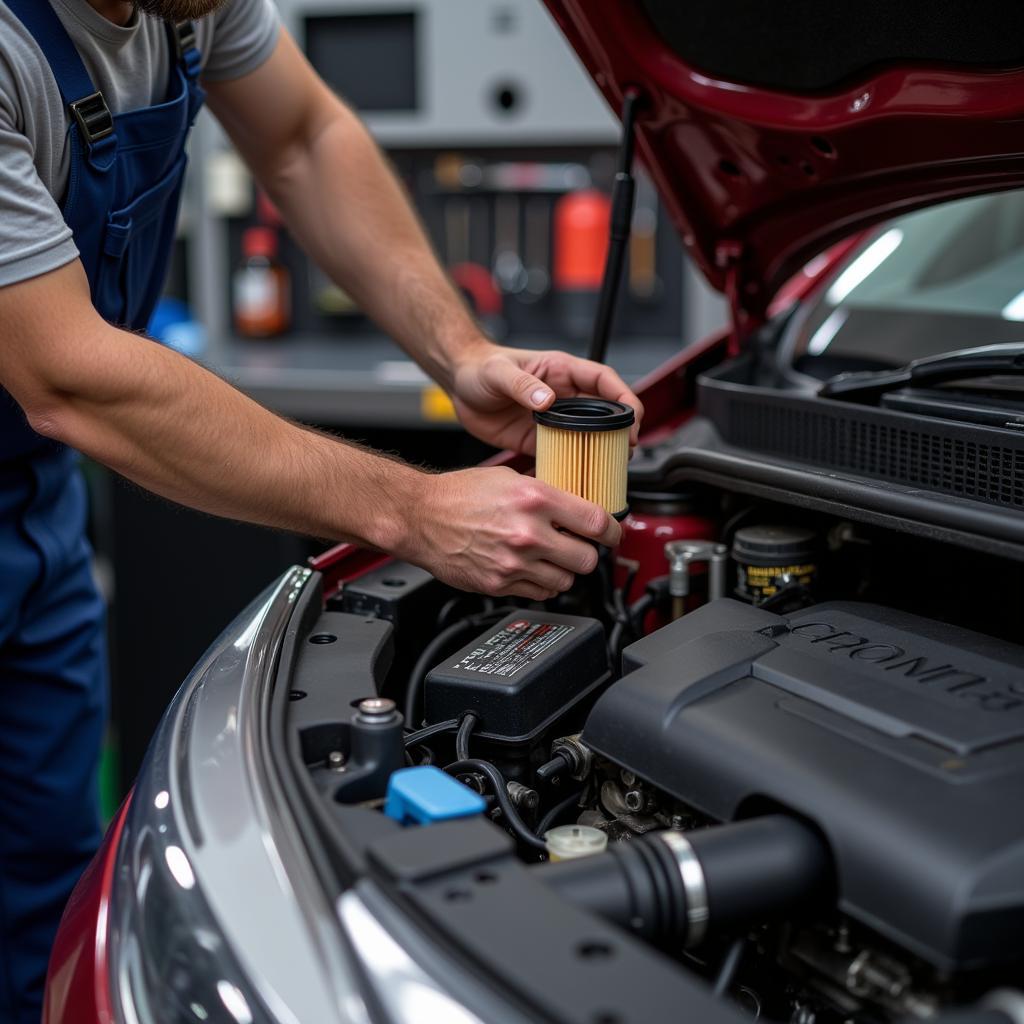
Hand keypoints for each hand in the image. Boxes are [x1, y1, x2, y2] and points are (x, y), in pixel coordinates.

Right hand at [398, 466, 621, 599]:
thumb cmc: (458, 495)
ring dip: (564, 570)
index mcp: (535, 499)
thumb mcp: (509, 478)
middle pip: (587, 558)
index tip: (613, 533)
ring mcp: (515, 563)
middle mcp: (528, 533)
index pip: (596, 521)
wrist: (420, 518)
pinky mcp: (500, 585)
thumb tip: (574, 504)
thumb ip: (545, 492)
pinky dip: (542, 583)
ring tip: (551, 557)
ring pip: (566, 580)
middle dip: (586, 552)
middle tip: (579, 545)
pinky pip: (539, 593)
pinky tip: (532, 568)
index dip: (613, 531)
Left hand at [449, 341, 643, 454]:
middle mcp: (563, 397)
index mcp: (561, 372)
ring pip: (588, 438)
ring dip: (600, 453)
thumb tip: (546, 400)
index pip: (605, 382)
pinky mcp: (539, 440)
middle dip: (620, 432)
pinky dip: (570, 468)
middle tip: (626, 451)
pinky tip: (573, 481)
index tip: (633, 419)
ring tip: (607, 470)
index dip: (624, 399)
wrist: (459, 384)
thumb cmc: (480, 366)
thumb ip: (523, 385)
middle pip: (604, 414)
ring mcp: (553, 421)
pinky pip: (562, 456)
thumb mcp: (499, 372)